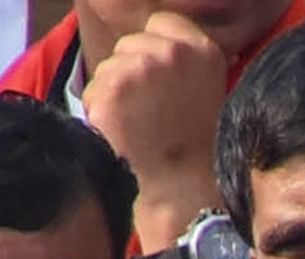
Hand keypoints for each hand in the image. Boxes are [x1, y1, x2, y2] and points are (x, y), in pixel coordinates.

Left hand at [80, 11, 233, 231]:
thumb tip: (174, 44)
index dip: (156, 50)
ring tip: (138, 125)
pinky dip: (101, 111)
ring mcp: (138, 68)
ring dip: (115, 92)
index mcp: (201, 49)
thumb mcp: (211, 91)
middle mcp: (171, 51)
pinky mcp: (110, 88)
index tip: (162, 80)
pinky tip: (123, 133)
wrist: (180, 189)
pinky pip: (93, 90)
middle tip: (151, 109)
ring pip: (108, 67)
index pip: (161, 23)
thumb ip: (191, 61)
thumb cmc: (197, 148)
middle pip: (130, 44)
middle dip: (133, 71)